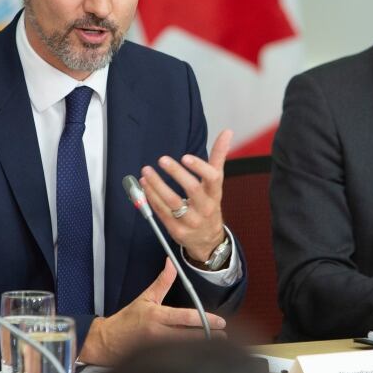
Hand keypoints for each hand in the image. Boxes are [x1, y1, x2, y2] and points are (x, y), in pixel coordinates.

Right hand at [78, 258, 225, 364]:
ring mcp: (158, 348)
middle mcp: (159, 334)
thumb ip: (162, 282)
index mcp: (157, 316)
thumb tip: (171, 264)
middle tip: (223, 335)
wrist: (107, 342)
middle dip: (208, 337)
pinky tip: (196, 349)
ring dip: (199, 344)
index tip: (221, 323)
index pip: (186, 318)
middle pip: (189, 337)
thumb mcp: (145, 298)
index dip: (205, 320)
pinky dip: (187, 350)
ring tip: (214, 341)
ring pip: (184, 348)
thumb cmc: (127, 320)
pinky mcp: (156, 357)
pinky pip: (176, 353)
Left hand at [140, 129, 232, 262]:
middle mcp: (205, 207)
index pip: (212, 179)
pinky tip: (145, 186)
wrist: (208, 240)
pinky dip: (152, 198)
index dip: (199, 167)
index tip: (185, 157)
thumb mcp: (216, 183)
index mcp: (215, 193)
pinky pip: (163, 213)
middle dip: (176, 173)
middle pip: (192, 189)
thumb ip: (219, 157)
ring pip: (173, 202)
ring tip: (146, 172)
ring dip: (157, 185)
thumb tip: (227, 132)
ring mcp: (191, 221)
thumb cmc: (209, 204)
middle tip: (162, 160)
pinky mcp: (177, 230)